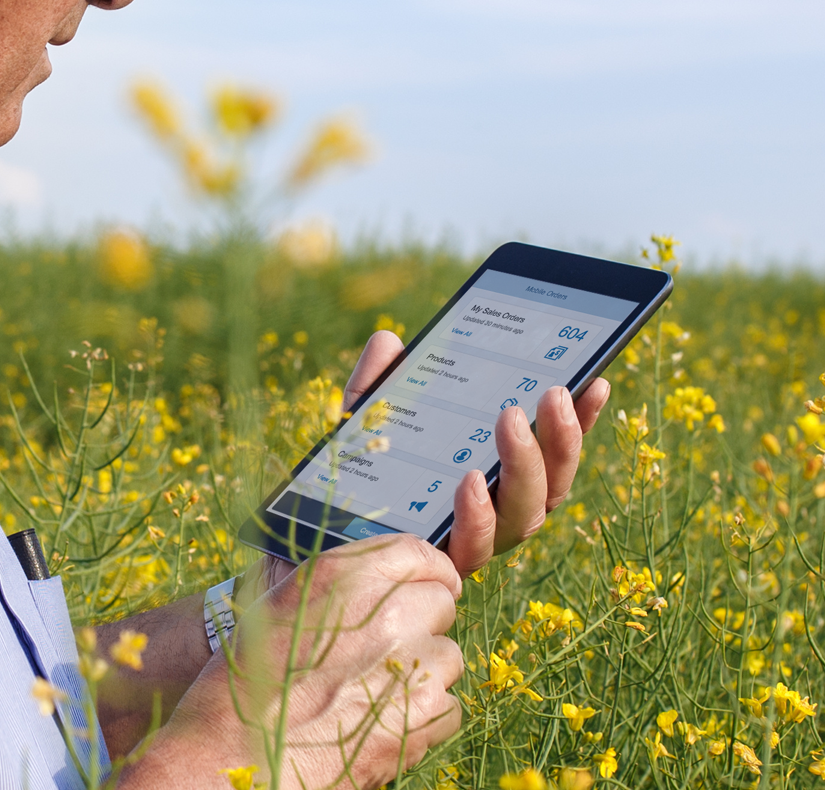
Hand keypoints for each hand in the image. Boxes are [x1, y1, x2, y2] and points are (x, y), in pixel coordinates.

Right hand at [124, 535, 462, 788]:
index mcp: (340, 576)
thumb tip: (385, 584)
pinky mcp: (421, 718)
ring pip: (447, 656)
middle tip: (388, 649)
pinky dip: (424, 716)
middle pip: (440, 603)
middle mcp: (381, 613)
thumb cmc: (243, 683)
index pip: (416, 552)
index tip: (429, 584)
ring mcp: (407, 666)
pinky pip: (449, 706)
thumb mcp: (277, 609)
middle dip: (422, 623)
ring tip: (374, 692)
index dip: (427, 570)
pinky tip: (382, 721)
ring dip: (422, 671)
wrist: (229, 754)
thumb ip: (337, 588)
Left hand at [346, 330, 610, 575]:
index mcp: (493, 476)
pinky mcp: (442, 565)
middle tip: (554, 391)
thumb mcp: (365, 423)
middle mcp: (494, 512)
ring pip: (525, 515)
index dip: (580, 422)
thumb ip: (378, 384)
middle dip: (560, 436)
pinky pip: (473, 546)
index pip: (550, 451)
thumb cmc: (352, 481)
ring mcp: (473, 541)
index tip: (595, 380)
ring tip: (511, 420)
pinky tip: (471, 480)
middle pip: (550, 483)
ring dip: (524, 465)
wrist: (308, 541)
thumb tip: (388, 339)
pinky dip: (479, 514)